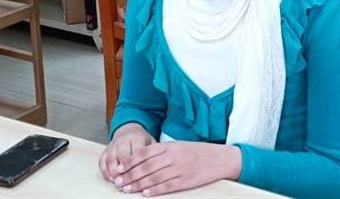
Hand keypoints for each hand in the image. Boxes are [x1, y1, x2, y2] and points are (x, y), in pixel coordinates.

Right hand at [99, 123, 154, 182]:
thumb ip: (154, 153)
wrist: (129, 131)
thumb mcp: (151, 142)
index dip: (137, 165)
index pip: (137, 152)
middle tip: (126, 182)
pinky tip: (111, 179)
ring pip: (111, 158)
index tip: (139, 175)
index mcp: (136, 137)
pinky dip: (105, 171)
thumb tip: (159, 167)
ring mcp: (112, 145)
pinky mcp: (105, 150)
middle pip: (122, 155)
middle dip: (124, 170)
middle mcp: (122, 140)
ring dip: (113, 172)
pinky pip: (102, 161)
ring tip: (118, 183)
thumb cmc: (142, 141)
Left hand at [113, 141, 241, 195]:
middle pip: (146, 166)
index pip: (144, 153)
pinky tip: (145, 193)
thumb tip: (141, 159)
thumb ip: (162, 151)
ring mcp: (180, 168)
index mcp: (170, 146)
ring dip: (138, 184)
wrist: (220, 158)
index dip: (129, 161)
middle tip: (118, 182)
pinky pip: (167, 186)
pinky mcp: (186, 180)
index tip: (119, 168)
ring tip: (127, 189)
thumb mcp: (179, 146)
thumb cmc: (198, 152)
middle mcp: (173, 156)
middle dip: (130, 175)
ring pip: (154, 177)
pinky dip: (155, 190)